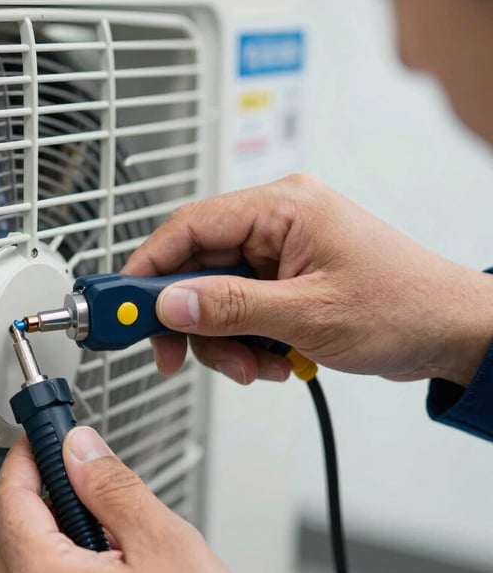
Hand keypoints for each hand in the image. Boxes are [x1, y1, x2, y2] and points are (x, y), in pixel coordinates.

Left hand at [0, 427, 266, 572]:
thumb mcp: (164, 542)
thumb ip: (112, 487)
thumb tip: (80, 451)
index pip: (10, 502)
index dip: (25, 460)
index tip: (41, 441)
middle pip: (5, 536)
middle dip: (33, 496)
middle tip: (71, 475)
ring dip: (42, 537)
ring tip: (98, 526)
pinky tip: (98, 571)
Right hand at [124, 174, 492, 386]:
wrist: (452, 332)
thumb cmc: (404, 307)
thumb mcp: (308, 313)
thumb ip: (231, 307)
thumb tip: (170, 303)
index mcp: (283, 207)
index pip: (188, 226)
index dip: (146, 268)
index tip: (120, 305)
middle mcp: (276, 223)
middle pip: (196, 266)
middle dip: (192, 320)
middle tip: (179, 356)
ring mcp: (280, 253)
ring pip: (214, 296)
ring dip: (223, 340)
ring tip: (255, 365)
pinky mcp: (284, 280)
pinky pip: (240, 310)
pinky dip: (244, 342)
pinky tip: (272, 360)